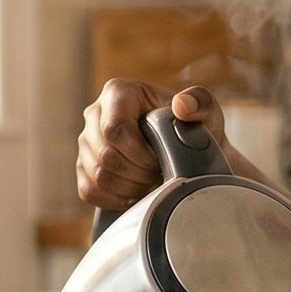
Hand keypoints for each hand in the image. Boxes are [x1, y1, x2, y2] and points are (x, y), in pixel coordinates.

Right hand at [76, 78, 234, 210]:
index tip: (160, 160)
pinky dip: (116, 199)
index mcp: (118, 92)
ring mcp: (86, 142)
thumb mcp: (206, 111)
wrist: (187, 152)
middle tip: (160, 173)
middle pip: (106, 155)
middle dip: (138, 173)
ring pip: (98, 176)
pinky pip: (90, 191)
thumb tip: (182, 105)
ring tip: (152, 181)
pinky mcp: (84, 168)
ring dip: (130, 187)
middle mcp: (95, 114)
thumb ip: (201, 102)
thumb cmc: (194, 129)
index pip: (114, 129)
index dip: (139, 153)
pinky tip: (137, 193)